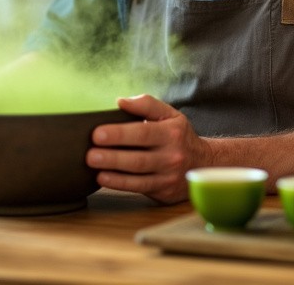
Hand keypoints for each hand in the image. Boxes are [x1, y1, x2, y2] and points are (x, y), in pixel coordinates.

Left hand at [86, 94, 211, 203]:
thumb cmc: (179, 135)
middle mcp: (171, 155)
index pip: (143, 132)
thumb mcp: (169, 114)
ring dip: (113, 172)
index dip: (119, 134)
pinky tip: (103, 178)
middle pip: (138, 157)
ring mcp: (168, 175)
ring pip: (138, 175)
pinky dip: (120, 184)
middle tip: (89, 153)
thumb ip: (146, 105)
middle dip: (112, 156)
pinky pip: (139, 187)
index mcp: (171, 132)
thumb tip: (120, 101)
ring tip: (93, 166)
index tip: (97, 133)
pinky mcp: (164, 191)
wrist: (204, 163)